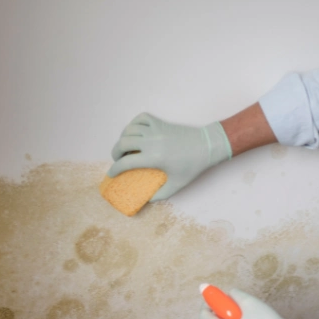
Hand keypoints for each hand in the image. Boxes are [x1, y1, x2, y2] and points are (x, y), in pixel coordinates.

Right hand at [107, 113, 231, 201]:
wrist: (206, 146)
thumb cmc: (192, 166)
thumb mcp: (177, 184)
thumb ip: (161, 194)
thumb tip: (147, 200)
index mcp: (154, 158)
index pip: (126, 163)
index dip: (115, 169)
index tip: (112, 174)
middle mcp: (151, 141)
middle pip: (122, 143)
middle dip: (115, 152)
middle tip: (117, 159)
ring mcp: (155, 130)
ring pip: (129, 130)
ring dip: (123, 139)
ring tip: (125, 148)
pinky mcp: (160, 123)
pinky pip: (140, 118)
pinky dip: (133, 124)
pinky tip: (135, 132)